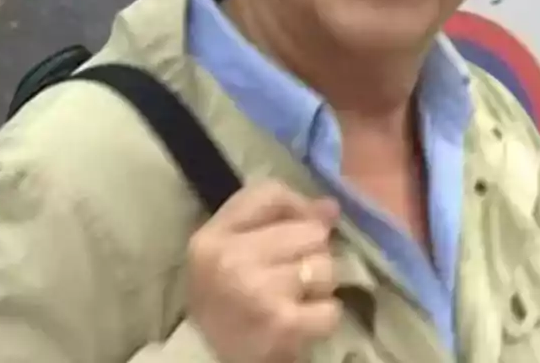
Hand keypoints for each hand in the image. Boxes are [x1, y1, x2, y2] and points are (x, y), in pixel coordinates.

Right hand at [186, 181, 341, 362]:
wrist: (208, 358)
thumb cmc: (222, 297)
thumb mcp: (226, 249)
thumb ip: (270, 218)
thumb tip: (330, 207)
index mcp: (213, 235)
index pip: (270, 193)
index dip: (297, 207)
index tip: (298, 226)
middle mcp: (233, 257)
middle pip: (309, 231)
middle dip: (310, 251)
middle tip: (292, 272)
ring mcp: (260, 290)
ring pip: (325, 268)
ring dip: (318, 285)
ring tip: (295, 296)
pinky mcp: (284, 323)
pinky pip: (331, 307)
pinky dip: (323, 315)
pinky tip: (302, 319)